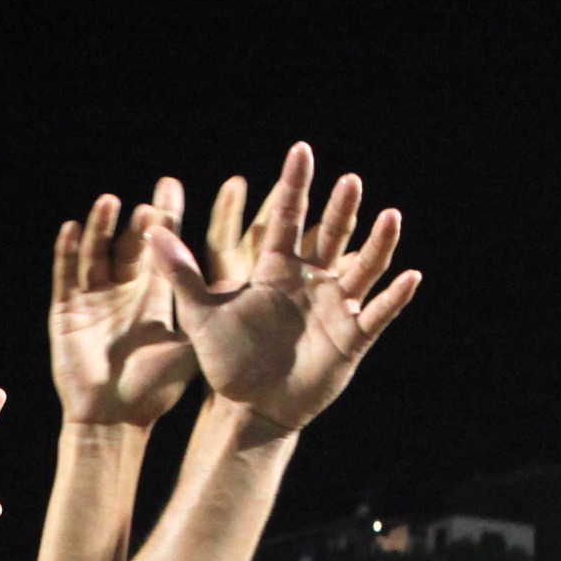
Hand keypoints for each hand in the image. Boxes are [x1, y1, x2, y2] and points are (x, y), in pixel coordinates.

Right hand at [50, 177, 236, 427]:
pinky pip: (66, 275)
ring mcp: (93, 298)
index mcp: (152, 294)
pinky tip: (74, 229)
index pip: (161, 246)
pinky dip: (68, 252)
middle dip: (139, 219)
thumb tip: (244, 292)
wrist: (115, 420)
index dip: (166, 216)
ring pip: (96, 252)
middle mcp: (122, 290)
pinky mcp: (67, 311)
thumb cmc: (155, 390)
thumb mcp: (189, 348)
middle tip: (152, 195)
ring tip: (110, 202)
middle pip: (129, 244)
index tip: (173, 186)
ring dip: (102, 227)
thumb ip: (206, 317)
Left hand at [147, 143, 419, 434]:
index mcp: (275, 269)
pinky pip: (378, 314)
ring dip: (377, 244)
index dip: (294, 186)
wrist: (250, 409)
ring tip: (390, 217)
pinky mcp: (352, 338)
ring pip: (362, 268)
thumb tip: (150, 230)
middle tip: (350, 180)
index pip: (287, 219)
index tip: (301, 151)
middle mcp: (310, 281)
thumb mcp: (201, 315)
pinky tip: (411, 276)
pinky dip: (394, 298)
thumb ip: (181, 273)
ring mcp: (335, 307)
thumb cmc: (227, 362)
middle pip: (330, 236)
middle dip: (340, 210)